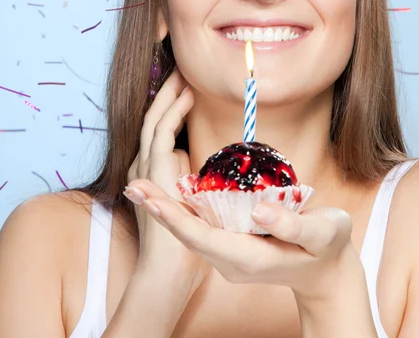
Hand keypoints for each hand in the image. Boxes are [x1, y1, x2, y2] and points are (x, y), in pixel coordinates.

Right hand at [124, 68, 212, 290]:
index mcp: (150, 168)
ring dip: (170, 94)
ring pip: (155, 118)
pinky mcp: (154, 171)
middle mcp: (144, 162)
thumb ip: (188, 177)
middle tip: (182, 69)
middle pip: (154, 116)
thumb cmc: (182, 236)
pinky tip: (188, 96)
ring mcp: (146, 166)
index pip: (159, 126)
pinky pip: (163, 132)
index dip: (170, 103)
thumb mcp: (188, 198)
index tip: (186, 85)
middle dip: (168, 91)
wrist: (168, 268)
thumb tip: (198, 159)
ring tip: (184, 74)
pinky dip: (174, 110)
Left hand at [125, 179, 358, 301]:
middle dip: (160, 210)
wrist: (326, 272)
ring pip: (191, 230)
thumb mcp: (323, 235)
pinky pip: (201, 226)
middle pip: (188, 233)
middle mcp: (230, 259)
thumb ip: (294, 225)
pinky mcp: (231, 244)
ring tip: (139, 188)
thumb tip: (259, 211)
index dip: (176, 219)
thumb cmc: (328, 249)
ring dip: (165, 208)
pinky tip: (168, 191)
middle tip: (132, 188)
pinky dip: (182, 209)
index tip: (152, 201)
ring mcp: (229, 254)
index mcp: (248, 258)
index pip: (203, 238)